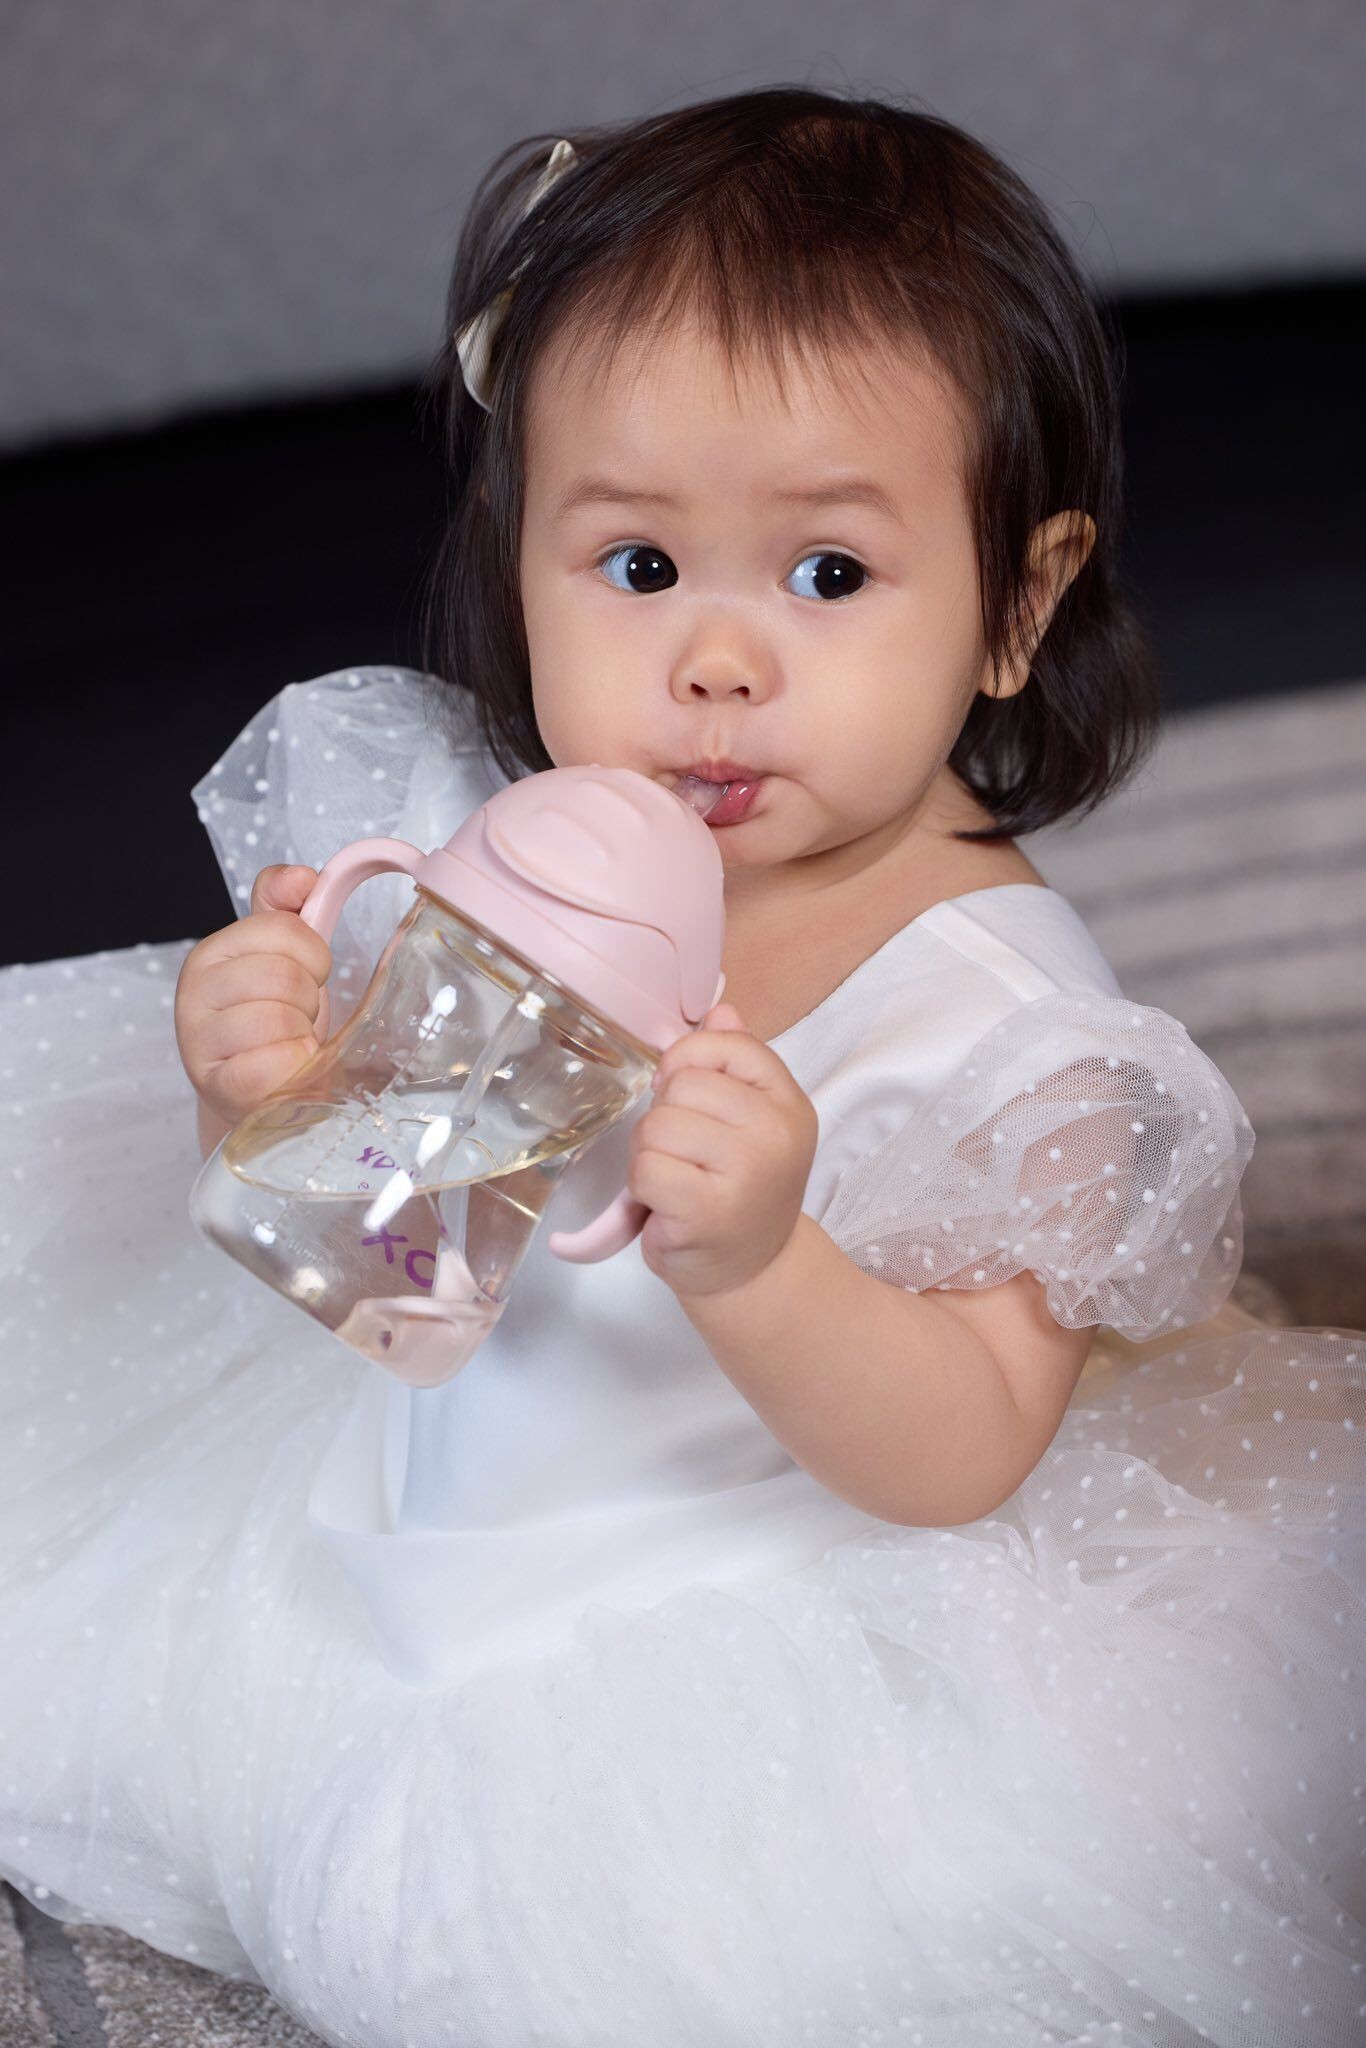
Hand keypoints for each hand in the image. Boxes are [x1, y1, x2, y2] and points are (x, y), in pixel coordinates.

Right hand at [174, 865, 332, 1128]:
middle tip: (297, 1017)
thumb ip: (288, 907)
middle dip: (309, 1000)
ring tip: (289, 1044)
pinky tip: (287, 1071)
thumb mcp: (282, 957)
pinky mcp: (218, 1088)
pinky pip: (274, 1066)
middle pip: (285, 975)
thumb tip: (301, 878)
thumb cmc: (273, 1020)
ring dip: (302, 1036)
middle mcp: (194, 994)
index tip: (307, 976)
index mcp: (212, 953)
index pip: (285, 929)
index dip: (314, 956)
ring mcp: (199, 1043)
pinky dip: (295, 1068)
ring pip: (280, 1019)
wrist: (259, 1092)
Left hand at [627, 1001, 818, 1300]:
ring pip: (656, 1126)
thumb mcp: (750, 1122)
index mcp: (788, 1102)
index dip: (687, 1063)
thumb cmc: (740, 1190)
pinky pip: (645, 1169)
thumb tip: (719, 1010)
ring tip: (676, 1180)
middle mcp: (776, 1132)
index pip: (725, 1044)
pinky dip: (642, 1189)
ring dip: (649, 1155)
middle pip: (681, 1085)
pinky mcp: (708, 1211)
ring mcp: (746, 1172)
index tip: (689, 1098)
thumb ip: (735, 1065)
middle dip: (665, 1117)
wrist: (752, 1272)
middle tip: (687, 1156)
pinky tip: (667, 1206)